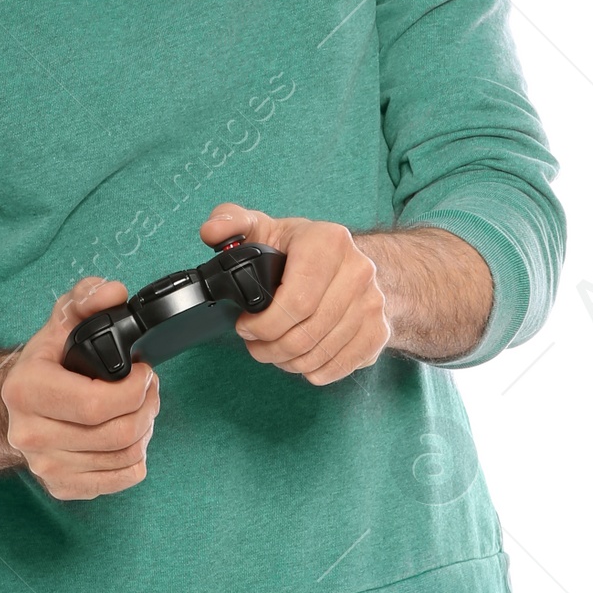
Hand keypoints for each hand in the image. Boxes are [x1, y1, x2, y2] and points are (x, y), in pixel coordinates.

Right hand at [0, 278, 160, 499]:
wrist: (14, 405)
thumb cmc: (46, 363)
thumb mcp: (63, 321)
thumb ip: (88, 298)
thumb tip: (114, 293)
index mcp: (26, 390)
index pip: (95, 404)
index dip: (134, 390)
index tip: (143, 373)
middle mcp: (29, 434)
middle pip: (115, 434)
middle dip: (147, 408)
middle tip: (149, 390)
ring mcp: (44, 465)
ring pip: (123, 458)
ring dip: (145, 431)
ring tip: (139, 409)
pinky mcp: (61, 486)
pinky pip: (120, 480)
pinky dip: (136, 458)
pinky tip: (128, 436)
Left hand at [199, 203, 388, 385]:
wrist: (350, 264)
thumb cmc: (298, 250)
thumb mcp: (262, 227)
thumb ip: (230, 222)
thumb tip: (212, 231)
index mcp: (328, 242)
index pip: (296, 301)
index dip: (263, 324)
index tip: (245, 326)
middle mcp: (358, 271)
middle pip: (306, 333)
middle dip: (270, 348)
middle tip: (254, 345)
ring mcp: (373, 303)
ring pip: (321, 354)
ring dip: (288, 362)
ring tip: (273, 351)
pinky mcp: (380, 331)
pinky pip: (341, 366)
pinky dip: (314, 371)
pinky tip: (300, 359)